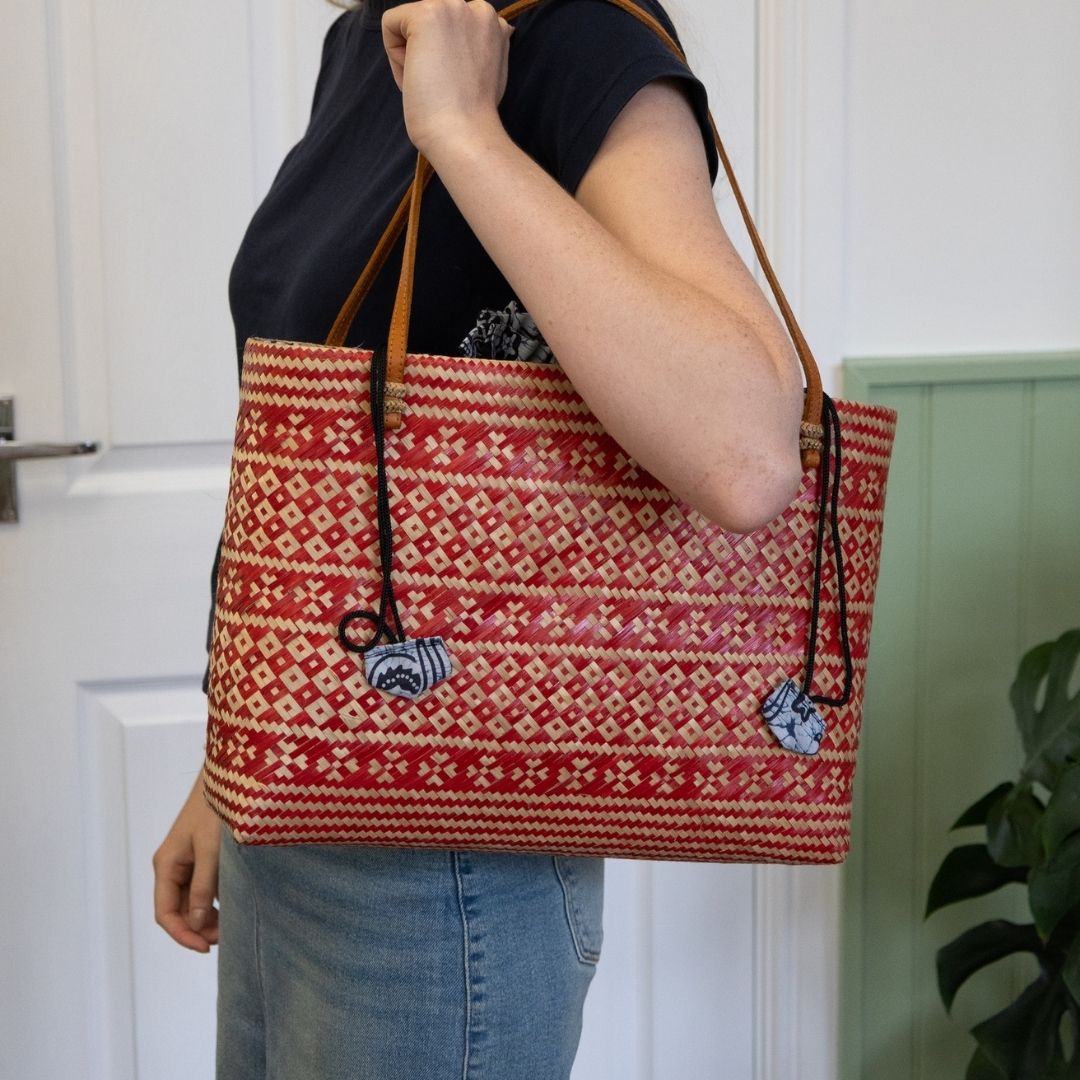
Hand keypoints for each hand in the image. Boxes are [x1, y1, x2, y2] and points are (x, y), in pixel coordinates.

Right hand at [152, 767, 221, 952]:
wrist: (232, 777)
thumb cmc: (217, 810)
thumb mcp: (211, 851)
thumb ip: (203, 887)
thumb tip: (194, 924)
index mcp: (166, 865)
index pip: (165, 914)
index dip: (183, 935)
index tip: (207, 948)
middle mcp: (172, 866)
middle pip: (179, 910)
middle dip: (199, 928)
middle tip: (227, 938)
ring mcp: (188, 861)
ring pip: (193, 900)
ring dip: (209, 917)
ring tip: (232, 925)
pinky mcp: (204, 855)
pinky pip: (205, 886)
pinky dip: (217, 900)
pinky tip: (234, 905)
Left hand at [381, 0, 513, 160]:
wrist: (464, 134)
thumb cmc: (472, 116)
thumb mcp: (491, 72)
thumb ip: (485, 47)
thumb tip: (494, 34)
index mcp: (493, 23)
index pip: (450, 29)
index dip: (445, 59)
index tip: (455, 85)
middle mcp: (478, 7)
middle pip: (429, 24)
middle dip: (428, 54)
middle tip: (443, 87)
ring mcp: (452, 8)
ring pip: (410, 25)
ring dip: (412, 56)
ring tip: (432, 83)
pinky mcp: (427, 14)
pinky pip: (390, 24)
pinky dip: (394, 56)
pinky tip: (417, 77)